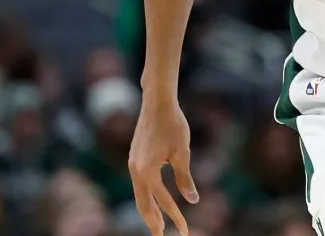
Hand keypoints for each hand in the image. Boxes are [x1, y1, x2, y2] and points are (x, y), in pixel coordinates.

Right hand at [128, 93, 198, 235]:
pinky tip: (154, 199)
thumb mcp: (182, 152)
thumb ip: (185, 178)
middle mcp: (135, 170)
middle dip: (153, 222)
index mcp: (147, 171)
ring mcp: (133, 164)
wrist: (157, 102)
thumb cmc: (172, 125)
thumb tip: (192, 201)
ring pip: (139, 195)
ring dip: (148, 210)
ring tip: (158, 224)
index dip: (175, 217)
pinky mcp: (134, 158)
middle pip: (143, 204)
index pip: (163, 201)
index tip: (184, 231)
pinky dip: (146, 195)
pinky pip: (140, 183)